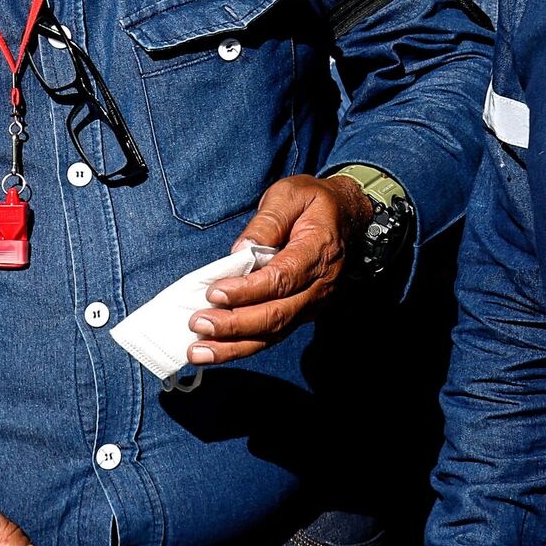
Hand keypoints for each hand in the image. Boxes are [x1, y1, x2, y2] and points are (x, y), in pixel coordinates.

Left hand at [186, 174, 372, 364]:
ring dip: (234, 345)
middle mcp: (321, 283)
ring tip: (198, 351)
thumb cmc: (314, 202)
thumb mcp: (290, 195)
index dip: (247, 291)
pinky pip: (273, 334)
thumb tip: (239, 252)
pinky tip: (214, 350)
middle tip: (198, 323)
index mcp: (319, 250)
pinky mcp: (303, 312)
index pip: (283, 279)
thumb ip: (267, 221)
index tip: (214, 293)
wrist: (347, 214)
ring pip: (274, 332)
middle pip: (278, 314)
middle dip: (235, 324)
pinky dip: (242, 346)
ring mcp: (314, 302)